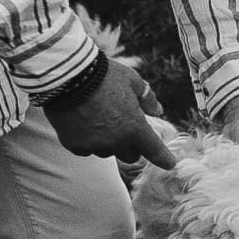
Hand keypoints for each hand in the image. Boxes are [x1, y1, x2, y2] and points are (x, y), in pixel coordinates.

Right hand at [46, 53, 179, 169]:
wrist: (68, 76)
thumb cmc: (105, 75)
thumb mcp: (133, 81)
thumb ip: (147, 98)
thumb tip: (158, 110)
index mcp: (134, 126)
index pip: (154, 149)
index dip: (164, 158)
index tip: (169, 164)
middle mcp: (115, 141)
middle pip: (130, 156)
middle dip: (131, 146)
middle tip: (125, 128)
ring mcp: (94, 145)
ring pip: (106, 152)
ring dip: (108, 142)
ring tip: (99, 119)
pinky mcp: (74, 145)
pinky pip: (86, 149)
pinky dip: (87, 140)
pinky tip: (83, 122)